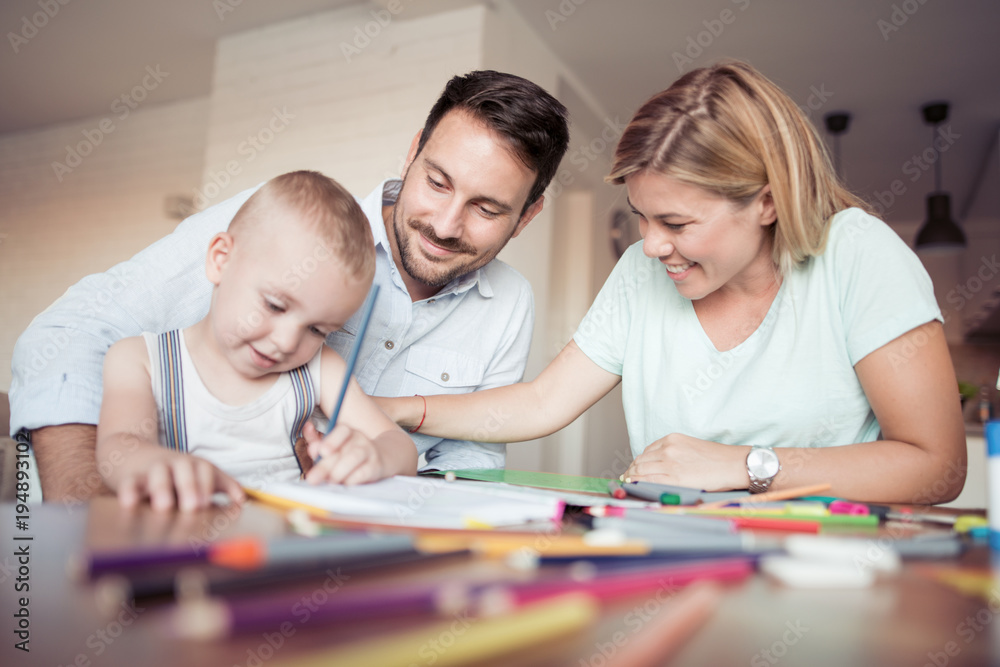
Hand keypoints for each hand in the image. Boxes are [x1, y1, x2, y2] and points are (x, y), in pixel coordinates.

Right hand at [115, 448, 244, 510]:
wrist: (129, 452)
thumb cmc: (171, 470)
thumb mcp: (196, 473)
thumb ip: (221, 484)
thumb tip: (242, 500)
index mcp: (193, 465)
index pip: (205, 470)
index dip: (208, 485)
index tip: (208, 503)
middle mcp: (174, 464)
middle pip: (184, 469)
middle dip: (190, 486)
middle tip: (193, 507)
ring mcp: (152, 469)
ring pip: (158, 474)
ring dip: (162, 489)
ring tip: (164, 507)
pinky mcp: (129, 476)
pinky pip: (129, 482)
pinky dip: (128, 491)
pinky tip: (129, 503)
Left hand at [302, 422, 387, 484]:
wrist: (380, 458)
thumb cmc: (348, 453)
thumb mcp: (333, 446)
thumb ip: (317, 441)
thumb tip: (307, 427)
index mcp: (347, 432)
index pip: (342, 430)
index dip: (331, 440)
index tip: (322, 452)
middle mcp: (359, 439)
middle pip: (343, 450)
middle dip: (325, 465)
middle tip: (313, 479)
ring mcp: (369, 452)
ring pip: (354, 458)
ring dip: (339, 472)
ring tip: (330, 481)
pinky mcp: (376, 466)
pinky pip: (364, 472)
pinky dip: (352, 479)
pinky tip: (345, 483)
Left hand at [625, 433, 747, 490]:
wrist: (733, 464)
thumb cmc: (716, 458)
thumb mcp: (690, 446)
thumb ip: (672, 452)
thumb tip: (657, 464)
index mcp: (671, 439)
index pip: (646, 452)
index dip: (637, 462)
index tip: (633, 469)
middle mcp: (668, 449)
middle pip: (640, 461)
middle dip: (631, 470)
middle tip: (627, 478)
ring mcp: (670, 463)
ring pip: (641, 470)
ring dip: (632, 477)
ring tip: (629, 484)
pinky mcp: (674, 478)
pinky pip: (649, 481)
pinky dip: (639, 483)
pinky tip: (635, 487)